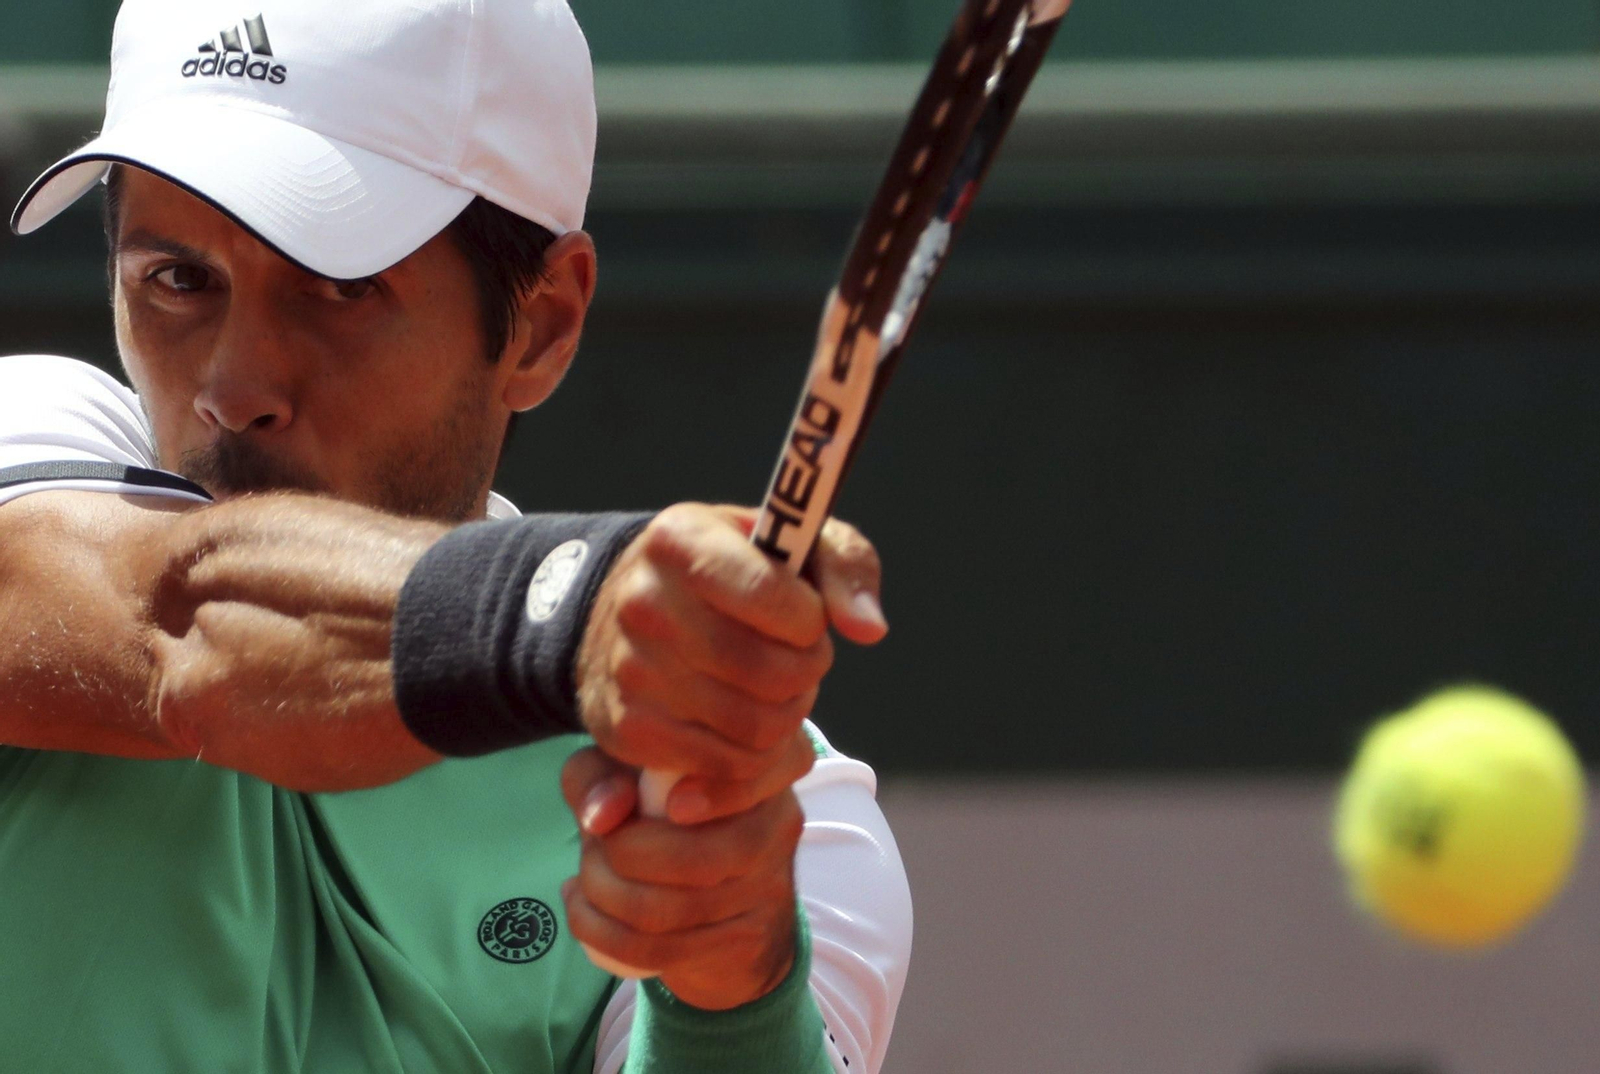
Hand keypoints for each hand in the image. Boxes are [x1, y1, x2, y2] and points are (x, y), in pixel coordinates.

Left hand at [561, 745, 804, 1008]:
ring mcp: (768, 887)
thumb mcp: (622, 776)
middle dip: (613, 859)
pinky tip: (584, 910)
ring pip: (669, 911)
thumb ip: (599, 775)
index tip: (639, 814)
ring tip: (583, 881)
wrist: (717, 898)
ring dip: (603, 898)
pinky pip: (661, 949)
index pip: (735, 782)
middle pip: (692, 859)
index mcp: (759, 766)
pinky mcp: (744, 939)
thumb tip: (605, 815)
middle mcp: (780, 822)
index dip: (689, 800)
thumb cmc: (659, 813)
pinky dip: (603, 934)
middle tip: (590, 850)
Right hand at [574, 503, 886, 823]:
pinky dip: (754, 756)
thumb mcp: (794, 544)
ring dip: (786, 716)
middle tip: (797, 659)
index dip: (809, 619)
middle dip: (806, 672)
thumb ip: (847, 568)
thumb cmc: (734, 572)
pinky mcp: (626, 730)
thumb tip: (870, 629)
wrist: (633, 607)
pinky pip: (725, 767)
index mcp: (681, 540)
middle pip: (770, 673)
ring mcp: (628, 670)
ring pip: (755, 728)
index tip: (805, 615)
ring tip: (773, 688)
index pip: (771, 595)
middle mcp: (643, 602)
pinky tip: (746, 722)